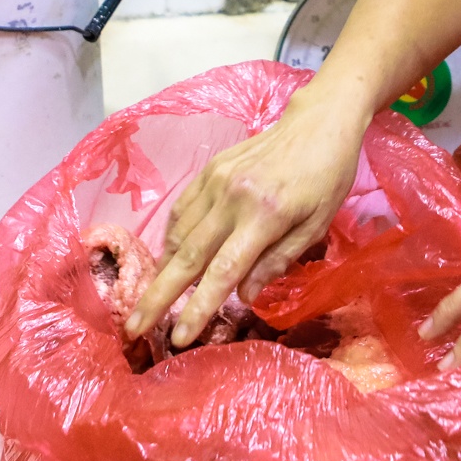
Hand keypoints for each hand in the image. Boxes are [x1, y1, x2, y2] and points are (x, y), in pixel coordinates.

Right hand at [127, 87, 366, 347]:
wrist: (318, 122)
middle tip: (134, 327)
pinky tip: (169, 258)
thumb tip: (243, 295)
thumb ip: (278, 260)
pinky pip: (181, 211)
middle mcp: (232, 198)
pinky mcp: (209, 169)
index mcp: (264, 216)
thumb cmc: (327, 177)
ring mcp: (216, 181)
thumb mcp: (317, 224)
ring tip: (151, 300)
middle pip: (186, 257)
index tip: (179, 338)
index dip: (198, 308)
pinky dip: (171, 238)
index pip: (222, 272)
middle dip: (157, 296)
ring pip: (178, 234)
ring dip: (162, 270)